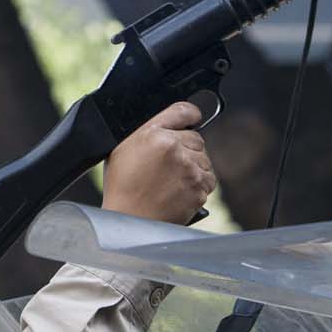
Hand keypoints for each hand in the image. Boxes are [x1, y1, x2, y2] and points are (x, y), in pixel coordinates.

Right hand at [102, 101, 216, 223]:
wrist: (130, 220)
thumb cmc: (123, 187)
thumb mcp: (123, 149)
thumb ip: (148, 132)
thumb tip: (169, 124)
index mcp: (153, 134)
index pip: (183, 111)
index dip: (191, 115)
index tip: (193, 118)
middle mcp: (174, 148)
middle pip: (196, 138)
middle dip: (187, 149)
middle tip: (170, 165)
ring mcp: (189, 169)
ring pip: (204, 159)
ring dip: (194, 167)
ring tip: (173, 181)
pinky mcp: (199, 188)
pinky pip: (208, 179)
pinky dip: (199, 184)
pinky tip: (180, 190)